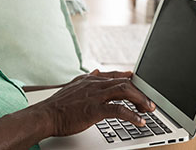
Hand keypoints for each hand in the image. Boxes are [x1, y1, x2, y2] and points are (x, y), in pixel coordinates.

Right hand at [33, 69, 155, 136]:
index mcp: (90, 80)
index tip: (141, 82)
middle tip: (149, 102)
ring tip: (148, 110)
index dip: (131, 79)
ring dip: (140, 100)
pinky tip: (138, 121)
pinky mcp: (95, 110)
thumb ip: (86, 80)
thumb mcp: (73, 86)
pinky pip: (119, 110)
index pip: (116, 75)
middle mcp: (95, 84)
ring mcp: (95, 96)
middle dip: (140, 92)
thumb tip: (95, 73)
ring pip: (125, 91)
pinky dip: (132, 116)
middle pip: (125, 82)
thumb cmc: (58, 105)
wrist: (45, 115)